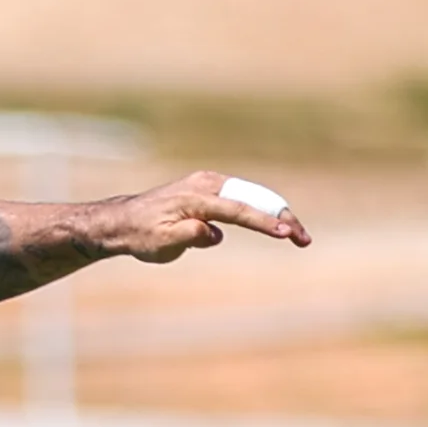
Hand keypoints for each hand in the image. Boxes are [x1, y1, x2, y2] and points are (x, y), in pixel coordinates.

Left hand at [101, 170, 311, 263]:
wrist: (123, 221)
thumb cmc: (141, 235)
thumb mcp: (161, 243)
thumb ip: (189, 236)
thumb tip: (215, 233)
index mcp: (197, 198)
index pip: (238, 211)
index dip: (264, 222)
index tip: (286, 234)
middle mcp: (207, 184)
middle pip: (254, 199)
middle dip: (282, 218)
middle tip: (303, 239)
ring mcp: (210, 183)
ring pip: (252, 197)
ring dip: (275, 214)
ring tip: (296, 236)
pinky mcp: (210, 188)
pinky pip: (242, 198)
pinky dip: (261, 210)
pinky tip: (275, 225)